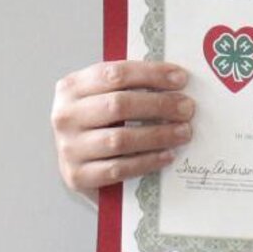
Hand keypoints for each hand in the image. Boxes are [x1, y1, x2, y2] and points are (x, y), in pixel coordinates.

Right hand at [51, 60, 193, 195]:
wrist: (76, 159)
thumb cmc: (98, 120)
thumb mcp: (105, 94)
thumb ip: (131, 84)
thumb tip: (176, 78)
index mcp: (72, 87)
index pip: (116, 74)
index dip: (152, 74)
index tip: (181, 78)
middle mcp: (65, 116)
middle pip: (119, 105)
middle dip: (159, 105)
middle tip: (187, 108)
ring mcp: (68, 149)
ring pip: (120, 139)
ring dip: (158, 135)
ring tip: (183, 132)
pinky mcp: (76, 177)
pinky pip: (118, 169)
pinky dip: (146, 162)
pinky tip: (167, 155)